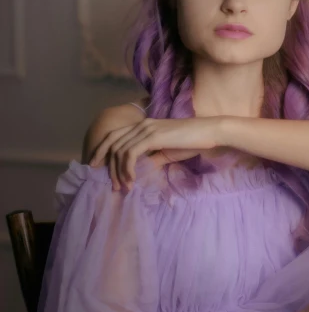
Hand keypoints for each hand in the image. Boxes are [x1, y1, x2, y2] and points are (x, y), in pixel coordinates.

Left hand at [88, 117, 220, 190]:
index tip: (97, 166)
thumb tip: (141, 170)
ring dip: (118, 171)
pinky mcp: (152, 136)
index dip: (102, 150)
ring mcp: (146, 129)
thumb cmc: (192, 142)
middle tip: (110, 184)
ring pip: (120, 150)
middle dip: (107, 165)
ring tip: (123, 187)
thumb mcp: (167, 152)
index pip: (115, 136)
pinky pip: (130, 153)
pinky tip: (131, 180)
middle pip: (112, 142)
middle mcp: (141, 124)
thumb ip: (152, 158)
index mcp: (143, 125)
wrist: (208, 133)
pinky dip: (127, 168)